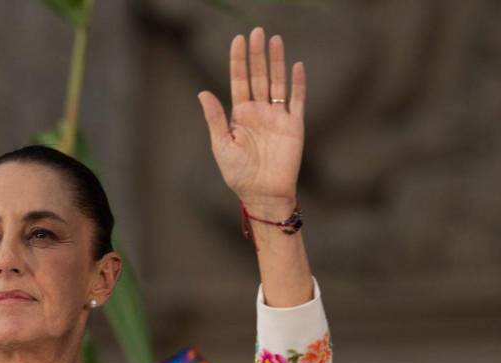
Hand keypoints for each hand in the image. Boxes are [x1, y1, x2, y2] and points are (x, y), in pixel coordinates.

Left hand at [198, 28, 304, 215]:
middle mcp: (259, 111)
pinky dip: (298, 83)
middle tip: (257, 31)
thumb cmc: (239, 174)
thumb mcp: (222, 145)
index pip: (239, 81)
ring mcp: (277, 116)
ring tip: (275, 40)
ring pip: (277, 82)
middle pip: (258, 76)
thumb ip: (215, 118)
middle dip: (257, 54)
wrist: (263, 194)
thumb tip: (203, 92)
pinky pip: (297, 99)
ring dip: (277, 62)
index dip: (238, 61)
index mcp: (240, 115)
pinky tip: (297, 66)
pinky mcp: (294, 125)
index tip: (237, 40)